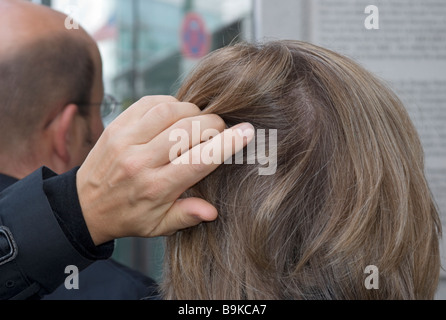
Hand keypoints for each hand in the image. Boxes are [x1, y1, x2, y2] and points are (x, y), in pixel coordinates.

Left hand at [76, 96, 253, 244]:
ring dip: (193, 111)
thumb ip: (186, 216)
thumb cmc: (128, 216)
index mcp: (156, 188)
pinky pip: (149, 102)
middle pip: (188, 131)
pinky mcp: (116, 125)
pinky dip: (170, 103)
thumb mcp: (158, 226)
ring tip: (198, 122)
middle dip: (213, 125)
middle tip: (219, 130)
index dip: (227, 143)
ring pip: (170, 111)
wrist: (85, 205)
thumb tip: (213, 211)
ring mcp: (126, 140)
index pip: (199, 160)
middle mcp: (140, 161)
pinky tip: (176, 114)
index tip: (247, 131)